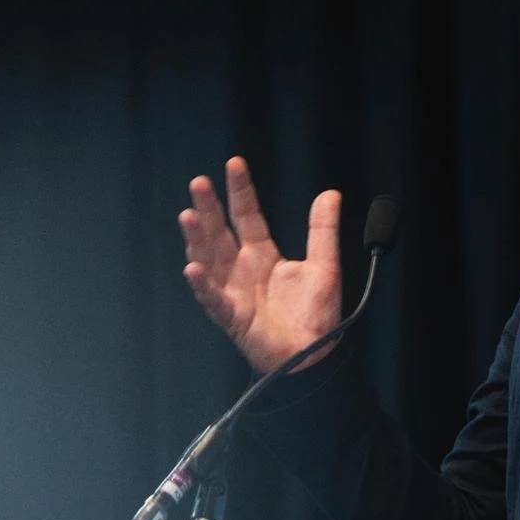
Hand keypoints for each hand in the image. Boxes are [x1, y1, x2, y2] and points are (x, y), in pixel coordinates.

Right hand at [179, 156, 342, 372]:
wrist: (316, 355)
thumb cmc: (316, 314)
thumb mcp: (324, 265)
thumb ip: (323, 230)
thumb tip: (330, 194)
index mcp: (262, 255)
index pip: (246, 215)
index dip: (240, 191)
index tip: (234, 164)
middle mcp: (241, 269)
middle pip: (220, 233)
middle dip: (209, 208)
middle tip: (199, 183)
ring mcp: (233, 292)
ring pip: (209, 261)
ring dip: (197, 240)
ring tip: (188, 216)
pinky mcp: (233, 317)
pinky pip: (214, 299)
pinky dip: (203, 285)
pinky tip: (193, 268)